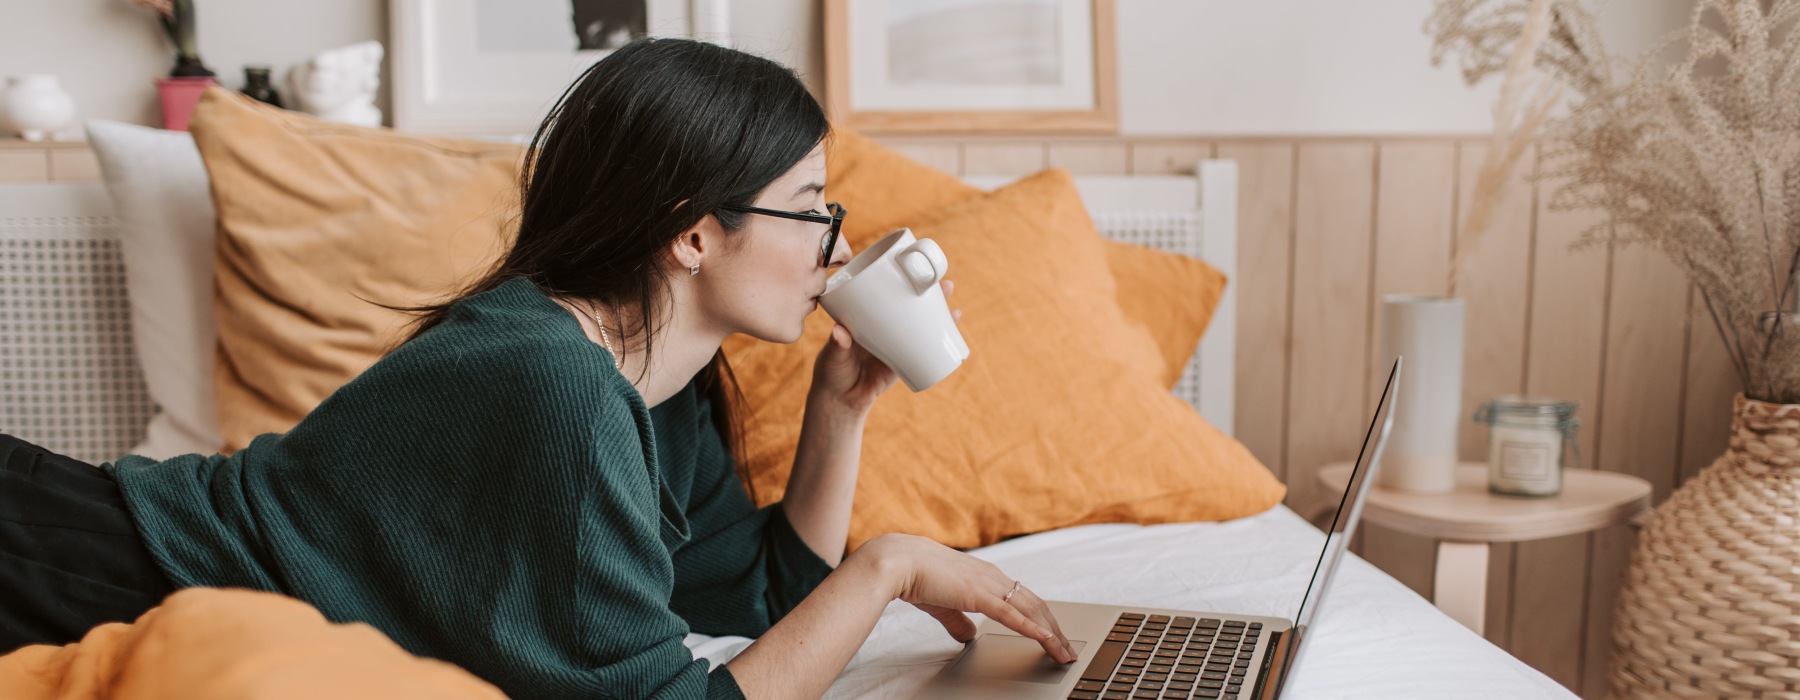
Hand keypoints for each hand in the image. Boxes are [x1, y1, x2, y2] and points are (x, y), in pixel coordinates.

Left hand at [810, 279, 961, 413]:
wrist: (841, 400)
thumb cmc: (831, 372)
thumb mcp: (832, 355)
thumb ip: (836, 345)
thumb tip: (840, 332)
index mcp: (867, 317)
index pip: (887, 293)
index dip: (903, 280)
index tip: (917, 270)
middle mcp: (885, 326)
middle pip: (910, 304)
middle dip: (930, 295)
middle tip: (947, 286)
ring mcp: (896, 343)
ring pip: (921, 324)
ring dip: (939, 316)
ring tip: (955, 310)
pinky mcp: (904, 362)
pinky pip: (924, 349)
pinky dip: (939, 341)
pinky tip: (952, 335)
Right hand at [855, 533, 1076, 663]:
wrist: (899, 562)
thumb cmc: (917, 577)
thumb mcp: (944, 604)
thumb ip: (959, 620)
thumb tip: (969, 636)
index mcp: (987, 576)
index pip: (1024, 599)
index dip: (1042, 619)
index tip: (1054, 636)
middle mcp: (994, 577)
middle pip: (1036, 605)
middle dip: (1055, 630)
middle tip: (1068, 650)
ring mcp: (988, 584)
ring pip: (1030, 610)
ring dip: (1050, 633)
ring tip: (1063, 652)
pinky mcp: (979, 594)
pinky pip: (1011, 615)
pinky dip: (1031, 628)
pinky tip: (1045, 640)